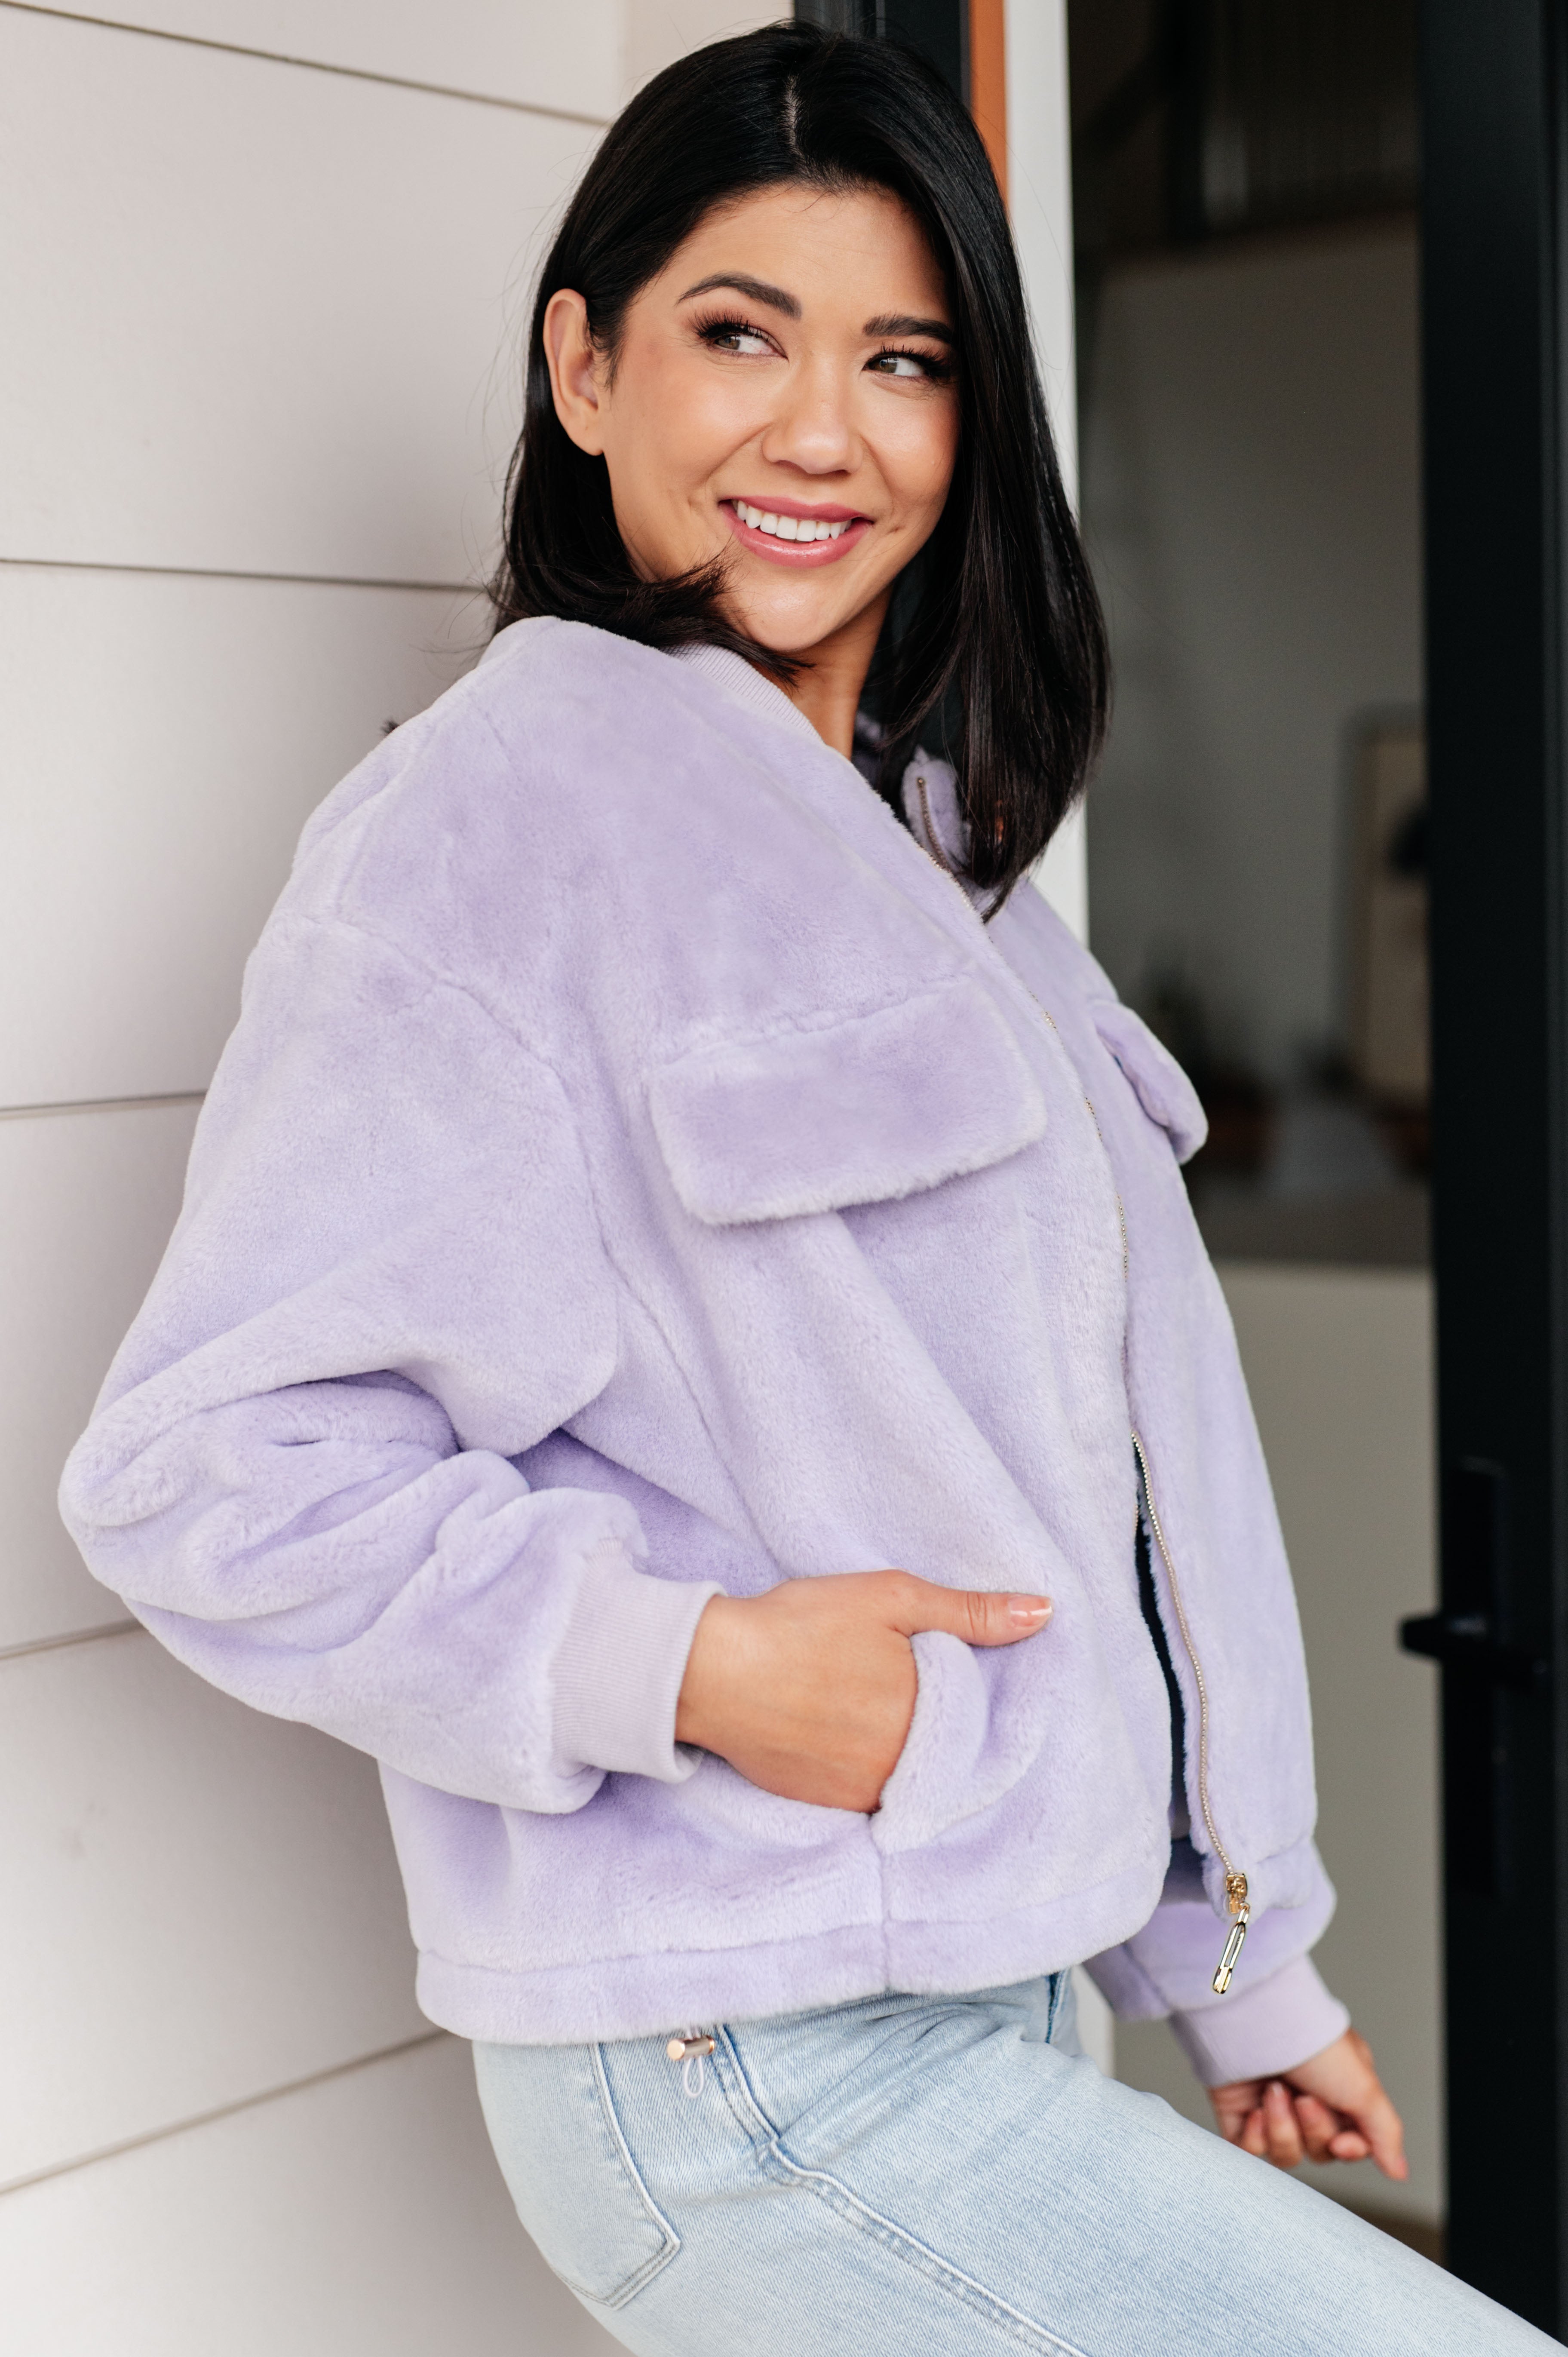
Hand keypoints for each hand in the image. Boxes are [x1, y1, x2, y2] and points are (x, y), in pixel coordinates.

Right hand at [675, 1570, 1052, 1812]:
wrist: (711, 1669)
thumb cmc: (801, 1625)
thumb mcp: (892, 1598)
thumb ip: (971, 1613)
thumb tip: (1044, 1614)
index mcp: (927, 1721)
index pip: (983, 1724)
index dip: (977, 1701)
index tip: (961, 1682)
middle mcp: (902, 1773)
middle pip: (948, 1755)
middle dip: (945, 1728)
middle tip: (912, 1690)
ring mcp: (862, 1797)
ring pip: (912, 1779)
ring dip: (911, 1753)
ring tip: (880, 1710)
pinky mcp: (827, 1808)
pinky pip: (873, 1797)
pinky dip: (875, 1770)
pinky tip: (854, 1734)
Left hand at [1208, 2027, 1406, 2179]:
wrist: (1255, 2019)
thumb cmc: (1311, 2042)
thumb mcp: (1363, 2087)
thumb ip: (1385, 2133)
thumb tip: (1399, 2171)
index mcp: (1340, 2092)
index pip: (1351, 2145)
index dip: (1348, 2151)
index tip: (1342, 2142)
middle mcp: (1306, 2100)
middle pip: (1320, 2151)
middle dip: (1313, 2129)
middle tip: (1304, 2098)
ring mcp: (1271, 2107)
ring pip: (1285, 2154)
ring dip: (1282, 2128)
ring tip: (1274, 2092)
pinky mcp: (1238, 2113)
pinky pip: (1250, 2151)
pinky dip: (1254, 2136)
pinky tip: (1255, 2110)